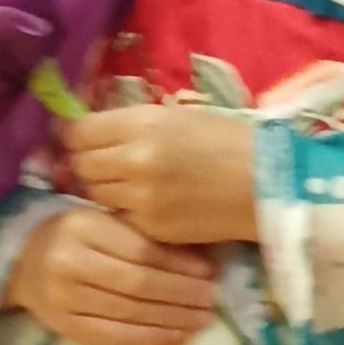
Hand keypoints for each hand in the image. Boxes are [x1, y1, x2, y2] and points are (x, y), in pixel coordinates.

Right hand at [4, 207, 218, 344]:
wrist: (21, 262)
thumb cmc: (72, 233)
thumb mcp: (102, 220)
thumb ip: (141, 235)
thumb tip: (198, 260)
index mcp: (82, 226)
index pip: (141, 250)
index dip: (179, 264)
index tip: (209, 272)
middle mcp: (69, 262)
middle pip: (138, 283)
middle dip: (181, 294)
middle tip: (211, 299)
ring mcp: (64, 298)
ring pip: (128, 312)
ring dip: (171, 318)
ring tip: (200, 318)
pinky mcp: (63, 326)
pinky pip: (112, 336)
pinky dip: (146, 337)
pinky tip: (173, 334)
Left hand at [65, 105, 258, 246]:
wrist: (267, 183)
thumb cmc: (228, 139)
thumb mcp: (177, 116)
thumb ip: (132, 124)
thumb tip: (91, 132)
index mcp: (143, 123)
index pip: (80, 131)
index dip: (76, 135)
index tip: (81, 139)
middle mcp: (135, 160)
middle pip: (82, 164)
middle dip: (89, 162)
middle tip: (106, 162)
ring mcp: (141, 198)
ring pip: (95, 193)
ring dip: (105, 187)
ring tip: (128, 183)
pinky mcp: (151, 228)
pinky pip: (118, 217)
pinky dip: (125, 210)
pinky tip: (146, 203)